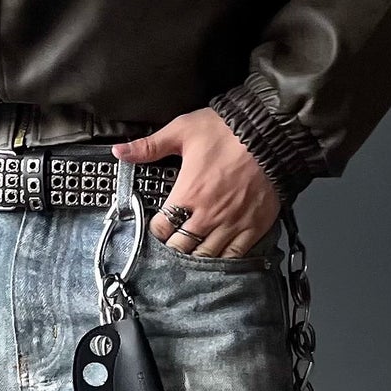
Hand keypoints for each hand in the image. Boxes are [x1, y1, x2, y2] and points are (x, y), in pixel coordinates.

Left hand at [112, 108, 279, 255]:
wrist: (272, 133)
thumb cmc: (228, 131)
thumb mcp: (183, 130)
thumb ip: (150, 146)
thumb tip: (119, 152)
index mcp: (188, 193)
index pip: (162, 227)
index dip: (156, 229)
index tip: (158, 226)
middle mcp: (207, 215)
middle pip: (181, 247)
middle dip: (173, 246)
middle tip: (173, 241)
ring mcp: (231, 224)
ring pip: (205, 256)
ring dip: (195, 256)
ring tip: (191, 251)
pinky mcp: (253, 228)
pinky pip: (234, 256)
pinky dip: (222, 260)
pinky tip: (216, 258)